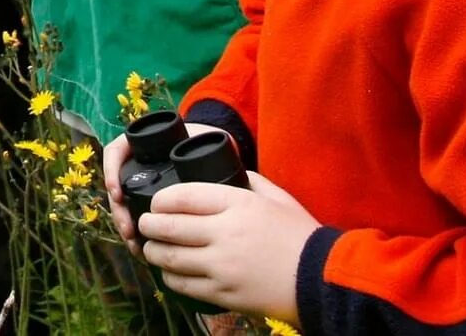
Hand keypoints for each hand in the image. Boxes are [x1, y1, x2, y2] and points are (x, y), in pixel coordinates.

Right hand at [103, 120, 227, 248]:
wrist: (208, 149)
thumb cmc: (202, 139)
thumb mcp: (201, 136)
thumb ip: (205, 140)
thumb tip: (222, 154)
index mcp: (142, 143)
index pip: (116, 152)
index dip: (111, 172)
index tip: (118, 193)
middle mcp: (135, 163)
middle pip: (116, 186)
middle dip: (118, 211)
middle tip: (128, 230)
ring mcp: (140, 182)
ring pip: (122, 205)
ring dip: (124, 224)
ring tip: (134, 244)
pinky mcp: (146, 200)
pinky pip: (133, 215)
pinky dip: (134, 232)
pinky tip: (140, 248)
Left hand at [137, 173, 317, 322]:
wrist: (321, 280)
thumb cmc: (300, 235)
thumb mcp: (276, 197)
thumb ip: (247, 180)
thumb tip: (224, 170)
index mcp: (236, 204)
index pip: (182, 196)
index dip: (160, 200)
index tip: (156, 203)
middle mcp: (224, 234)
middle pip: (168, 228)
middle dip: (148, 225)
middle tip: (144, 225)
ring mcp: (222, 267)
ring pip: (170, 258)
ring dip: (153, 252)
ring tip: (151, 248)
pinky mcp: (224, 294)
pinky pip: (184, 285)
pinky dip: (170, 278)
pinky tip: (169, 272)